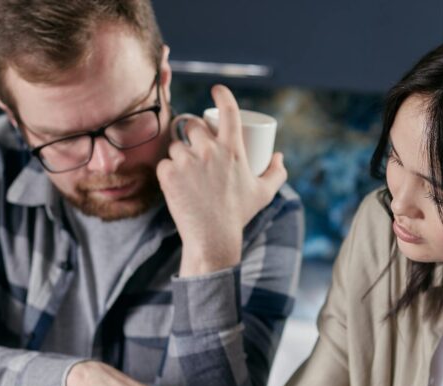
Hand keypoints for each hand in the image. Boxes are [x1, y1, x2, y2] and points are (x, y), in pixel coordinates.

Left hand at [157, 84, 287, 275]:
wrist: (213, 238)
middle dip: (193, 133)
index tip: (217, 90)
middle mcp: (209, 151)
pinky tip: (174, 182)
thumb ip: (276, 173)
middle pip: (193, 126)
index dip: (222, 94)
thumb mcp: (264, 193)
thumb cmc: (239, 215)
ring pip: (176, 145)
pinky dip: (168, 171)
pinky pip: (164, 163)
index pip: (229, 111)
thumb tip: (278, 156)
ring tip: (186, 171)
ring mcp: (187, 162)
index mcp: (233, 149)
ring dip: (179, 154)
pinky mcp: (168, 174)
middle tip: (195, 148)